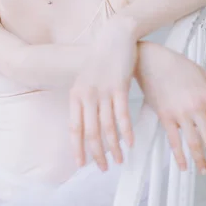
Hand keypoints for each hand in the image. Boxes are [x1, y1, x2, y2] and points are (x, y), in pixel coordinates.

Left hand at [69, 20, 137, 171]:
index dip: (78, 148)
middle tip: (104, 168)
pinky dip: (127, 132)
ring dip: (114, 147)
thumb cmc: (101, 61)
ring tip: (119, 160)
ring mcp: (103, 91)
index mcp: (76, 95)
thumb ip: (84, 102)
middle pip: (91, 132)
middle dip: (97, 154)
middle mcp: (87, 95)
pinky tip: (131, 143)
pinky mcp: (119, 87)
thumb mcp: (86, 81)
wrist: (114, 37)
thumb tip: (85, 125)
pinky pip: (122, 115)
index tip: (82, 164)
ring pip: (107, 127)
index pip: (75, 128)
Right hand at [135, 41, 205, 175]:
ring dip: (200, 160)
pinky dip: (179, 155)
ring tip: (203, 171)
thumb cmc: (178, 65)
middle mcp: (196, 107)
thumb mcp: (205, 76)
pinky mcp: (164, 115)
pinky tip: (183, 164)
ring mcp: (180, 112)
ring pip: (193, 143)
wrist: (152, 61)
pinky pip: (173, 140)